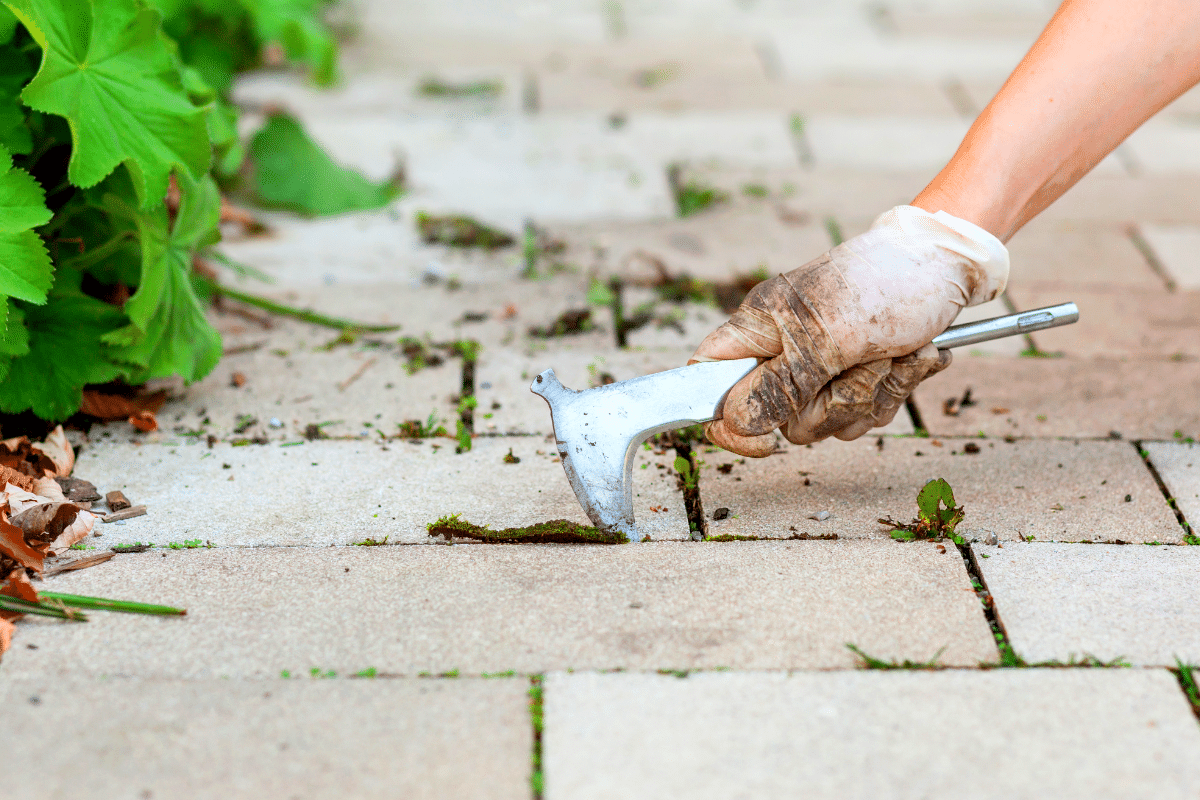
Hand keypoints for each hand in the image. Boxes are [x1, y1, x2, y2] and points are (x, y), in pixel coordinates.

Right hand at [690, 205, 1007, 455]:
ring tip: (891, 350)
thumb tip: (735, 422)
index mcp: (759, 328)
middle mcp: (783, 349)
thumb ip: (779, 385)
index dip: (723, 418)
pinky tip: (909, 355)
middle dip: (830, 402)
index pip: (706, 379)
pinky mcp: (857, 376)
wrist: (951, 264)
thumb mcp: (829, 338)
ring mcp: (821, 367)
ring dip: (870, 393)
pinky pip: (862, 414)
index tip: (763, 439)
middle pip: (777, 416)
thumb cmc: (887, 281)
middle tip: (858, 361)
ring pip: (826, 421)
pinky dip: (893, 390)